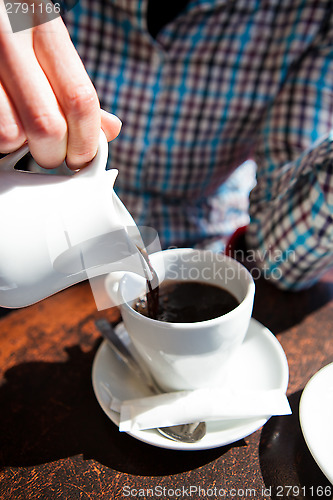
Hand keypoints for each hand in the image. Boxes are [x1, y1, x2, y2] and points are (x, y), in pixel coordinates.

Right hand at [0, 5, 121, 168]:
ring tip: (24, 130)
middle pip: (48, 127)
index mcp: (44, 27)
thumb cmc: (14, 29)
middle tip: (53, 152)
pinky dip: (3, 139)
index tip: (83, 157)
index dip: (87, 141)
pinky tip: (7, 119)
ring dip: (23, 146)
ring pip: (14, 134)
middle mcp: (10, 39)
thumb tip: (110, 129)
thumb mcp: (50, 44)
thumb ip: (77, 86)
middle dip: (55, 154)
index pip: (80, 99)